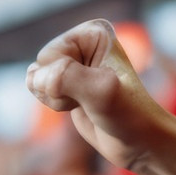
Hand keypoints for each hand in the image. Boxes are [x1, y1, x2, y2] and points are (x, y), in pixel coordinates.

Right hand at [26, 19, 175, 172]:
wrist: (139, 142)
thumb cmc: (127, 114)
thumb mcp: (101, 91)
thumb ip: (66, 77)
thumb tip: (36, 77)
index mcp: (92, 32)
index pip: (50, 55)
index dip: (67, 79)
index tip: (97, 87)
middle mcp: (81, 42)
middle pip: (40, 66)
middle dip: (59, 90)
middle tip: (90, 98)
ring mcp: (72, 63)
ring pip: (36, 78)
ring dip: (56, 98)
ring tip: (86, 102)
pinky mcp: (66, 82)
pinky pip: (39, 89)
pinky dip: (54, 103)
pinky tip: (78, 106)